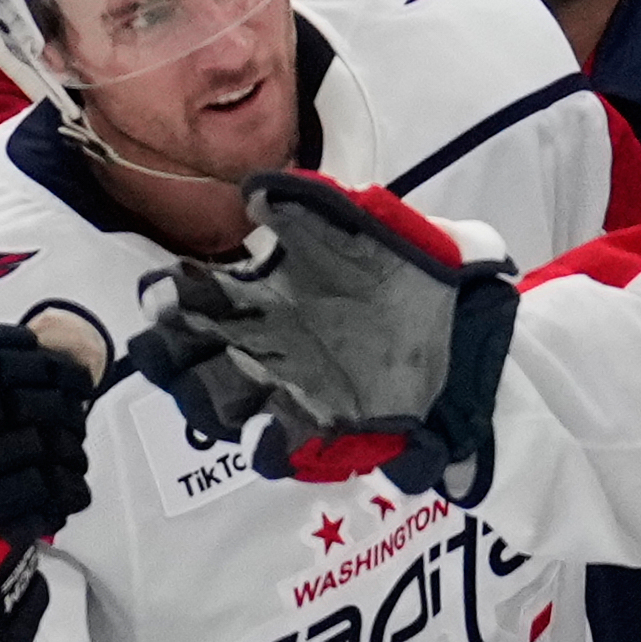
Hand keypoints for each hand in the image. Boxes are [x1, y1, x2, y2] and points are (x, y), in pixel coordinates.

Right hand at [128, 171, 515, 497]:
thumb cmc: (418, 272)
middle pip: (185, 359)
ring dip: (212, 403)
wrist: (474, 328)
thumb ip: (317, 207)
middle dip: (171, 357)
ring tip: (231, 392)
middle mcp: (260, 343)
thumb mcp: (374, 228)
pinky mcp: (321, 429)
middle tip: (178, 350)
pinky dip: (267, 446)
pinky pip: (276, 450)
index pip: (191, 297)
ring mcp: (285, 389)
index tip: (166, 296)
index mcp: (263, 293)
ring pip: (218, 407)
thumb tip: (257, 192)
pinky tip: (271, 433)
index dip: (169, 299)